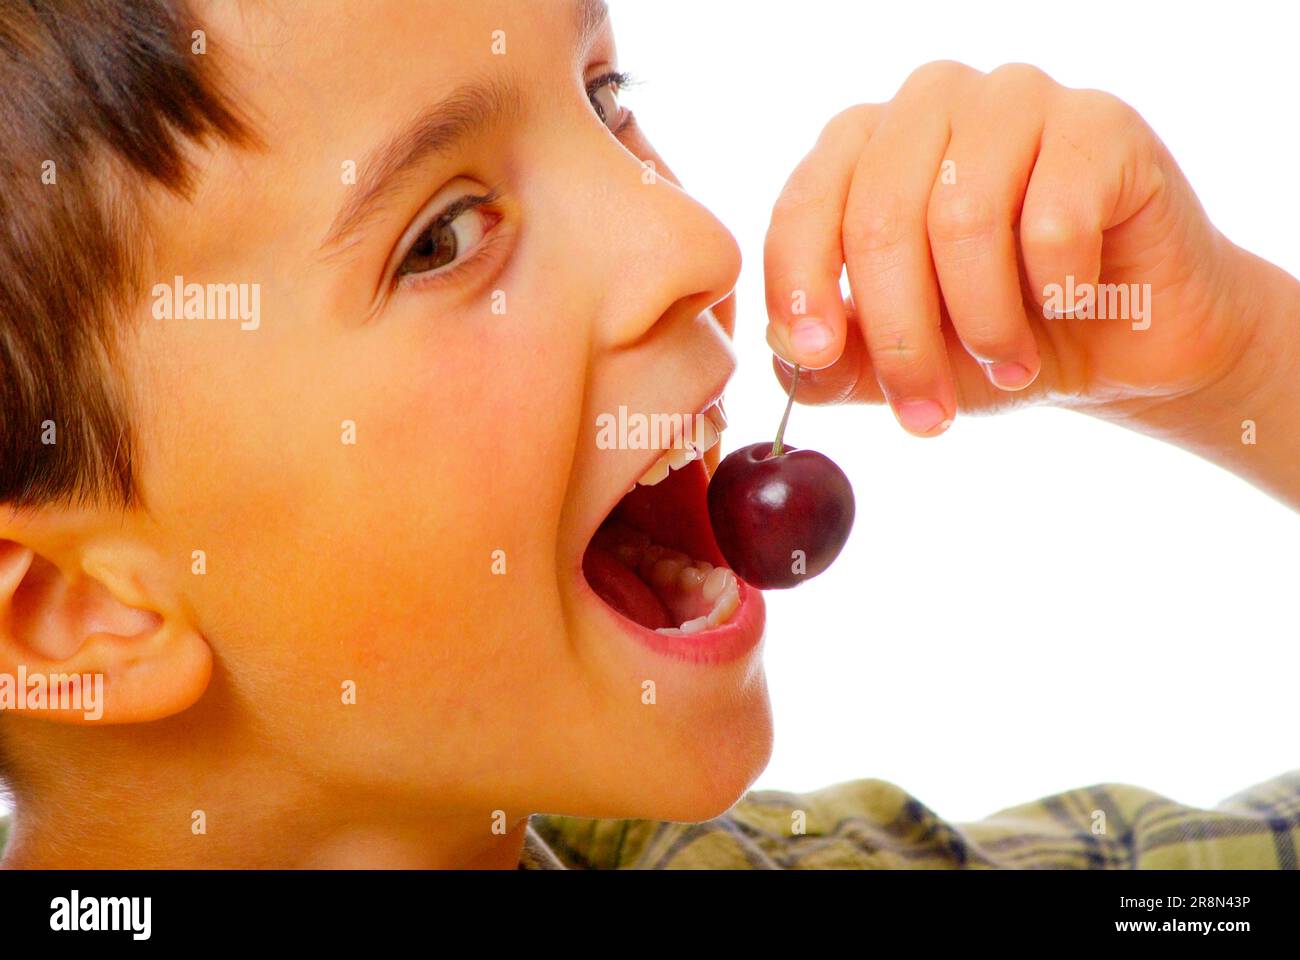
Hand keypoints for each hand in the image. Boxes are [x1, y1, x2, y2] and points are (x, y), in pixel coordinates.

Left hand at [763, 61, 1256, 436]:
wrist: (1126, 343)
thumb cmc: (999, 337)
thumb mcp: (900, 363)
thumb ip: (833, 361)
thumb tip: (789, 355)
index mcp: (862, 149)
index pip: (803, 207)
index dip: (799, 289)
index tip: (816, 358)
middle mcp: (929, 106)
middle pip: (879, 219)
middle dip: (899, 336)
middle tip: (925, 411)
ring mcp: (1014, 99)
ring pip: (961, 218)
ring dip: (982, 322)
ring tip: (1009, 366)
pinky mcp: (1100, 124)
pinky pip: (1053, 219)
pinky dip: (1056, 290)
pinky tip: (1071, 304)